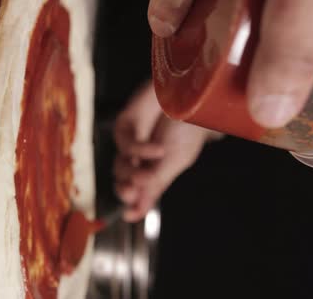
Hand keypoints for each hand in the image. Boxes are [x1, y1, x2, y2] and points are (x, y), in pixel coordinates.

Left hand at [113, 83, 218, 221]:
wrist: (193, 97)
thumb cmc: (188, 128)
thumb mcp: (175, 162)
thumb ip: (155, 186)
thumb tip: (136, 213)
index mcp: (155, 169)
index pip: (138, 192)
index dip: (132, 204)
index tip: (128, 215)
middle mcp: (141, 158)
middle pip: (123, 181)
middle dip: (126, 189)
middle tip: (133, 191)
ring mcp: (131, 141)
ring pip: (119, 166)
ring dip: (133, 173)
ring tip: (149, 172)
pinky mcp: (125, 124)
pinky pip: (125, 144)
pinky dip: (140, 150)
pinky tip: (156, 149)